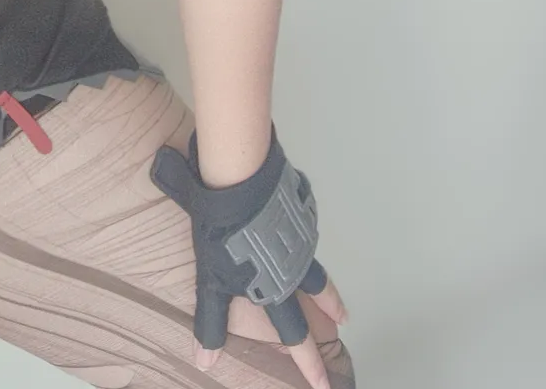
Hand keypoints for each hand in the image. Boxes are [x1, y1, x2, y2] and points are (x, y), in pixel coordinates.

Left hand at [151, 125, 347, 388]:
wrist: (240, 178)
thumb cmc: (222, 232)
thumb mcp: (211, 281)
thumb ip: (210, 322)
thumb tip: (203, 365)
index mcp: (274, 288)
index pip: (293, 334)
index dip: (307, 363)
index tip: (323, 386)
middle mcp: (293, 268)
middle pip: (315, 299)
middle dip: (327, 319)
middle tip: (342, 331)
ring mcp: (300, 237)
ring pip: (317, 268)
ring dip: (327, 289)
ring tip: (338, 305)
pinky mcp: (300, 208)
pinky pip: (306, 227)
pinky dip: (307, 235)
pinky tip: (302, 228)